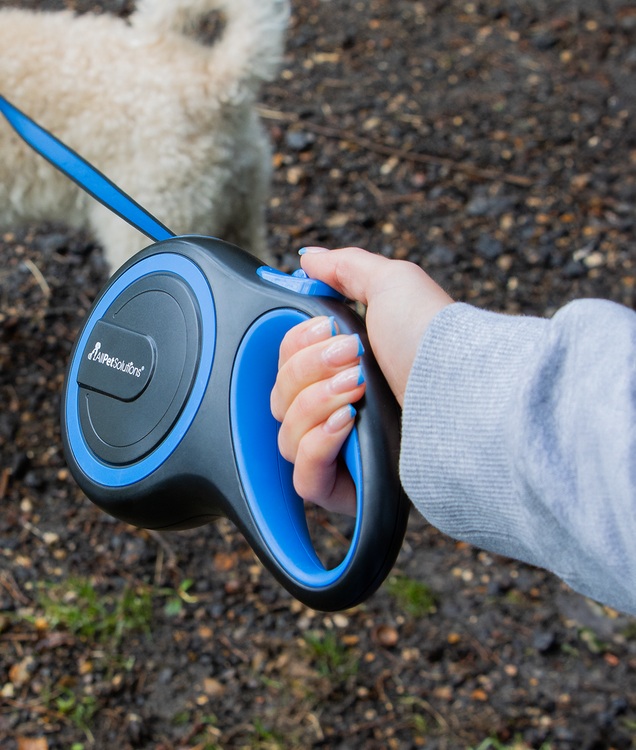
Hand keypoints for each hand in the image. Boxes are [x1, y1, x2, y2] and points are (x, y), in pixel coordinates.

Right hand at [270, 247, 453, 513]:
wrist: (471, 393)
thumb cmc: (438, 341)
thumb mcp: (394, 285)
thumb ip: (346, 268)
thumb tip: (309, 258)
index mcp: (342, 372)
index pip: (283, 368)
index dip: (296, 348)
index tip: (329, 332)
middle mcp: (338, 414)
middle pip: (278, 400)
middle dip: (309, 372)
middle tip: (354, 359)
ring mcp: (343, 455)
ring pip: (285, 438)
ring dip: (313, 406)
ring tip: (358, 391)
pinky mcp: (351, 491)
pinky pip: (303, 481)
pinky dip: (315, 448)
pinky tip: (344, 426)